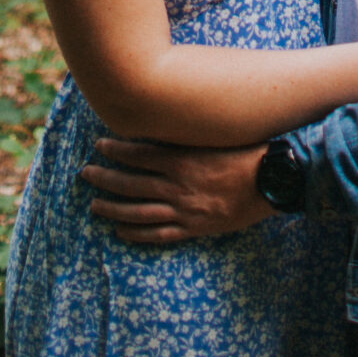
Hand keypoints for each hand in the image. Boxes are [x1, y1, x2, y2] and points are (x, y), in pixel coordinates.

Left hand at [83, 138, 272, 245]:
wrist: (271, 181)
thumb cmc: (246, 152)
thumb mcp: (214, 136)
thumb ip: (189, 134)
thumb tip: (164, 122)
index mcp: (182, 159)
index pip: (139, 153)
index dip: (117, 150)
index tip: (99, 145)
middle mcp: (177, 185)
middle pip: (131, 183)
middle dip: (105, 178)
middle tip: (86, 174)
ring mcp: (184, 209)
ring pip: (138, 212)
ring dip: (113, 208)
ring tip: (94, 206)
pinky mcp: (193, 227)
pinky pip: (158, 234)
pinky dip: (136, 233)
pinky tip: (120, 231)